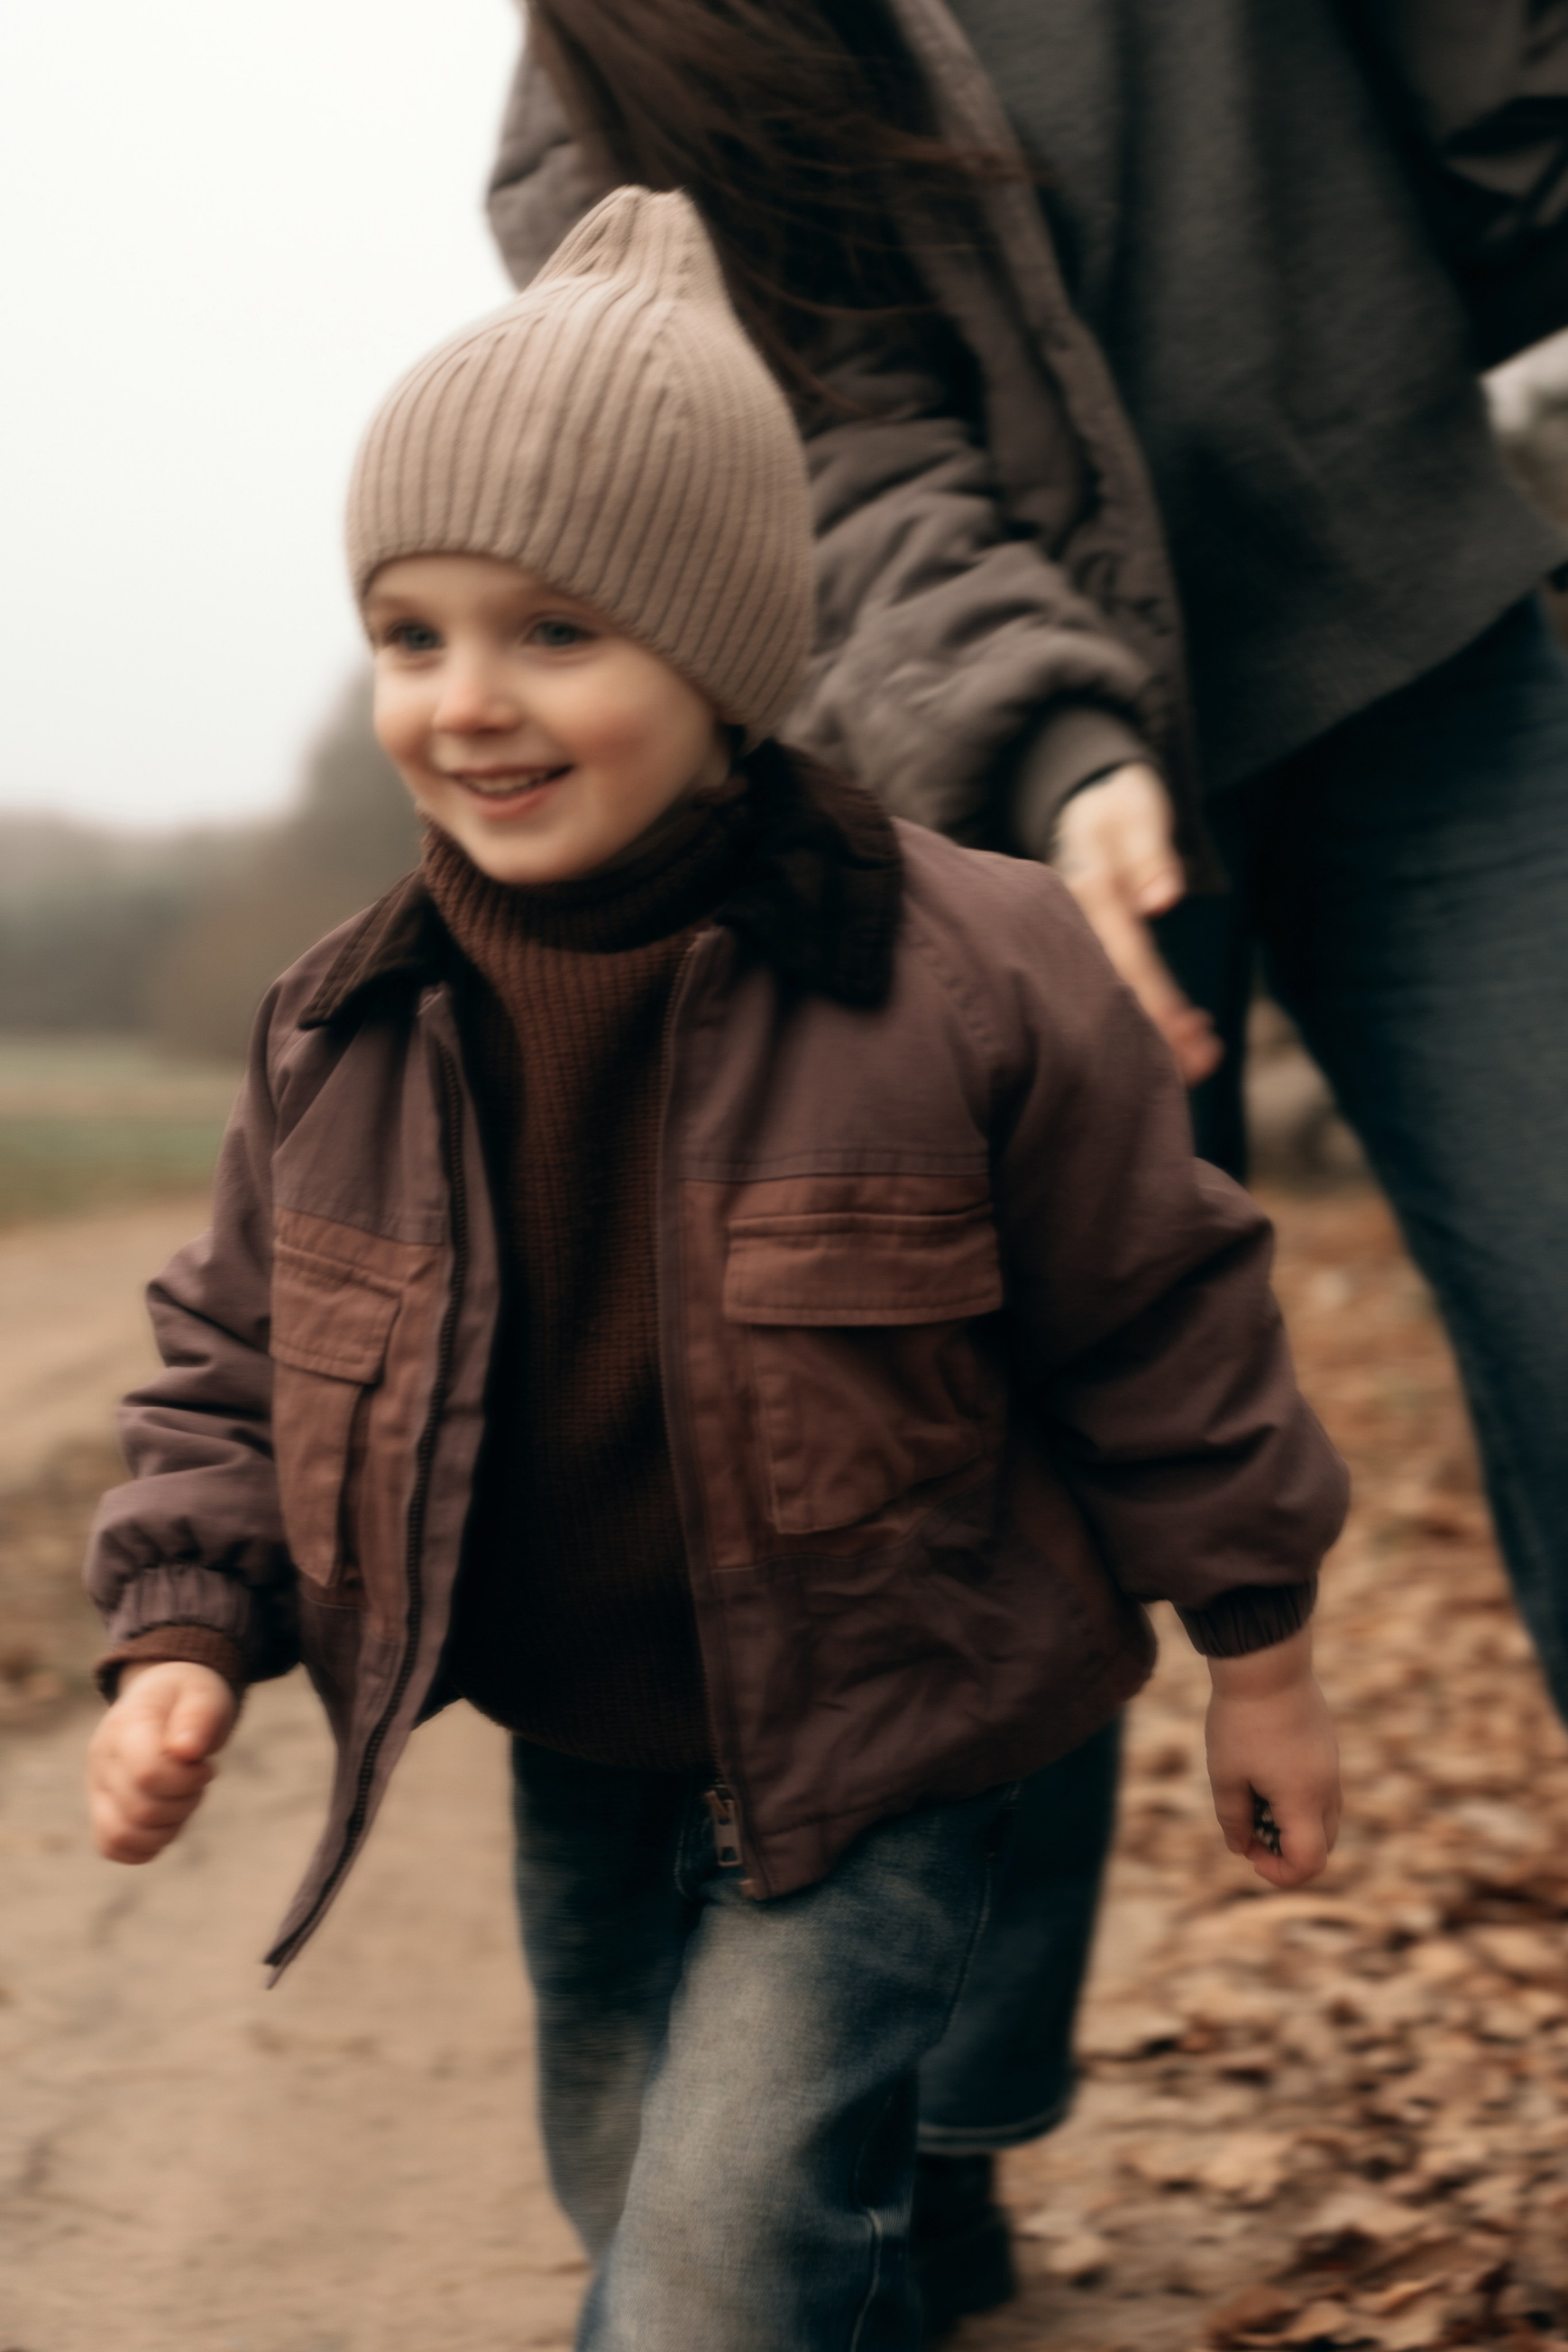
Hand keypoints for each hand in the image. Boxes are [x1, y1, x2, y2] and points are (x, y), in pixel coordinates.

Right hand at [87, 1660, 236, 1863]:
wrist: (165, 1699)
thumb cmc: (188, 1698)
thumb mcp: (203, 1693)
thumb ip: (198, 1716)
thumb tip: (186, 1751)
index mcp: (126, 1726)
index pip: (148, 1774)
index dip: (186, 1780)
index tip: (206, 1765)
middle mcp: (102, 1759)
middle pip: (141, 1810)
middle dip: (185, 1802)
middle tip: (198, 1779)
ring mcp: (98, 1787)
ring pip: (124, 1835)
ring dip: (168, 1827)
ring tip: (183, 1798)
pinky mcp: (102, 1810)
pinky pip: (114, 1847)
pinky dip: (147, 1844)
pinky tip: (168, 1819)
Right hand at [1052, 765, 1222, 1086]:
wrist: (1078, 802)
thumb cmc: (1113, 807)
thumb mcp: (1133, 809)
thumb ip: (1148, 850)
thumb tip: (1162, 900)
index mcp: (1084, 894)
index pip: (1124, 957)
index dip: (1156, 1000)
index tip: (1192, 1034)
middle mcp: (1070, 926)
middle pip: (1111, 992)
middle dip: (1156, 1034)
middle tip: (1203, 1066)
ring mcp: (1073, 941)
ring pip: (1107, 998)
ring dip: (1154, 1034)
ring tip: (1203, 1062)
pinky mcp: (1085, 949)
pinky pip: (1110, 988)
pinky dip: (1146, 1016)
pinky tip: (1185, 1033)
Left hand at [1205, 1626, 1340, 1887]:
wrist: (1266, 1662)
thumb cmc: (1240, 1720)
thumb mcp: (1226, 1774)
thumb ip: (1233, 1819)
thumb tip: (1241, 1848)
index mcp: (1304, 1800)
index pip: (1310, 1863)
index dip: (1281, 1873)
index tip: (1250, 1854)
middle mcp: (1327, 1788)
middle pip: (1322, 1845)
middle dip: (1285, 1851)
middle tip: (1248, 1829)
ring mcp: (1331, 1766)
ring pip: (1323, 1817)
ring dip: (1291, 1823)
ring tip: (1252, 1797)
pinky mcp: (1327, 1747)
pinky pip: (1321, 1790)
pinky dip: (1297, 1798)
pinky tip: (1263, 1771)